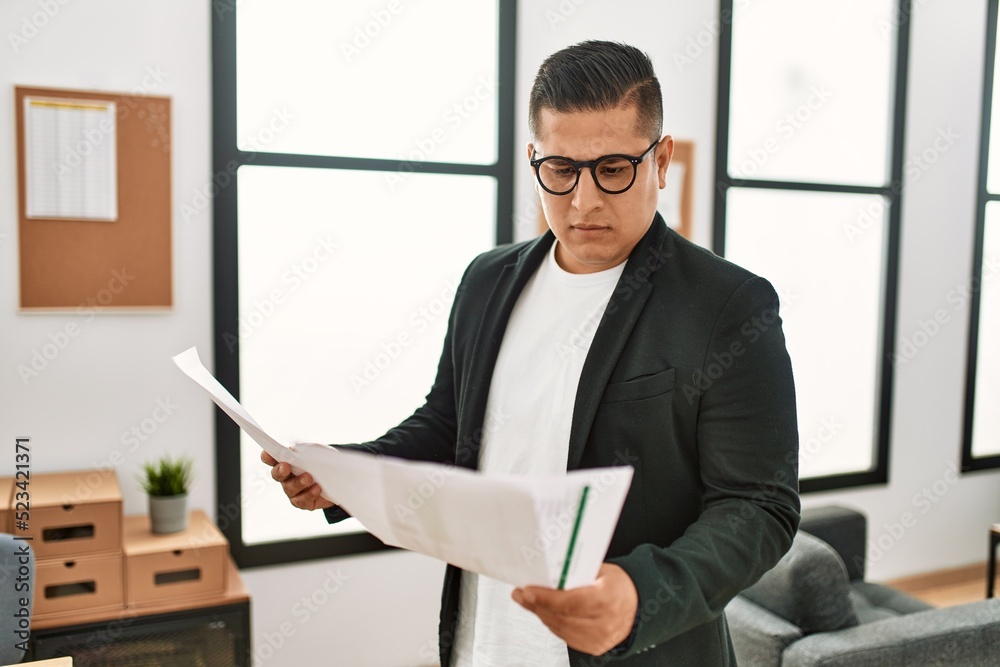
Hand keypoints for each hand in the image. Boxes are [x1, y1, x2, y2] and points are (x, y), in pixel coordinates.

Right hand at [261, 450, 333, 510]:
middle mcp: (286, 477)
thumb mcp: (317, 453)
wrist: (337, 480)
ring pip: (289, 488)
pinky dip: (309, 494)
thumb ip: (305, 450)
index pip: (273, 459)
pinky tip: (317, 488)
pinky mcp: (303, 502)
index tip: (266, 453)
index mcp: (287, 462)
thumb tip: (296, 449)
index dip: (267, 456)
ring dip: (298, 482)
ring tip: (308, 478)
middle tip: (285, 467)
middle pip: (277, 474)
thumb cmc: (323, 463)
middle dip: (280, 470)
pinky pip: (302, 500)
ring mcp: (293, 491)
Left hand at [512, 562, 637, 655]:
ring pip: (559, 627)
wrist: (638, 610)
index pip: (570, 602)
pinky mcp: (591, 647)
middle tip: (521, 593)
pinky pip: (564, 635)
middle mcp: (602, 623)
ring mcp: (596, 638)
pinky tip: (544, 612)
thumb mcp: (603, 572)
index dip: (545, 598)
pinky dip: (552, 622)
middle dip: (536, 604)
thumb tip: (549, 568)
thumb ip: (577, 573)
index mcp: (606, 600)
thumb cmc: (620, 587)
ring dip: (540, 613)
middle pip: (560, 616)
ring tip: (528, 600)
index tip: (527, 591)